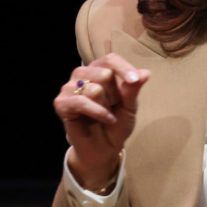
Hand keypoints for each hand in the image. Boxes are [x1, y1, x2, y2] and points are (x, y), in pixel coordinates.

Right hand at [53, 53, 149, 189]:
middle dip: (115, 95)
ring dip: (106, 106)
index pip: (110, 59)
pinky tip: (107, 119)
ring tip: (106, 114)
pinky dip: (98, 112)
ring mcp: (69, 88)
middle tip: (113, 106)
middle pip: (105, 74)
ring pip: (94, 88)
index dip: (123, 68)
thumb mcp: (130, 106)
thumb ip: (133, 89)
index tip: (134, 80)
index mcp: (99, 69)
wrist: (105, 147)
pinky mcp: (61, 103)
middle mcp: (82, 74)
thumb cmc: (117, 122)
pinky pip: (81, 102)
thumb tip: (145, 73)